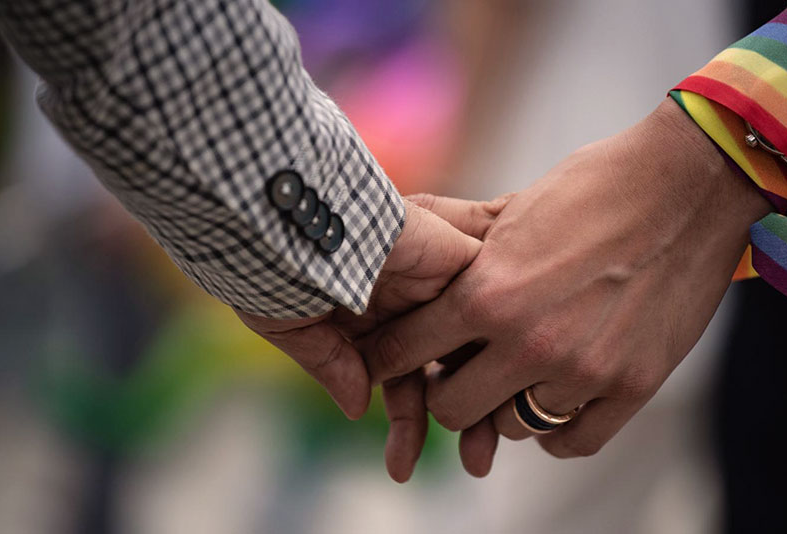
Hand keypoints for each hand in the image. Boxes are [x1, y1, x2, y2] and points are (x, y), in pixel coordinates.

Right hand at [235, 197, 495, 480]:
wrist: (296, 219)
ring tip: (484, 454)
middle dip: (462, 419)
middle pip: (448, 366)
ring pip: (475, 346)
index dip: (407, 422)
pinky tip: (507, 396)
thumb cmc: (280, 268)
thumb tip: (357, 407)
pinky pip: (496, 303)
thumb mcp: (296, 327)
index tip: (401, 468)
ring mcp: (438, 281)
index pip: (403, 375)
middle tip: (473, 464)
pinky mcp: (463, 258)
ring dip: (486, 397)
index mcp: (368, 314)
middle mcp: (409, 300)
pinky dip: (502, 348)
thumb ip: (332, 365)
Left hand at [362, 98, 770, 463]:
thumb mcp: (515, 208)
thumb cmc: (596, 185)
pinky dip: (554, 430)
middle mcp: (529, 342)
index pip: (406, 350)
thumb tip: (407, 242)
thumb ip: (461, 246)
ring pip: (511, 428)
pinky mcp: (632, 387)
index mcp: (489, 292)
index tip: (391, 358)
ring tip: (516, 374)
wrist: (690, 183)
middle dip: (446, 390)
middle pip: (451, 409)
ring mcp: (583, 371)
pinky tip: (552, 403)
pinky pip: (571, 442)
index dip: (389, 356)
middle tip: (459, 370)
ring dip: (505, 405)